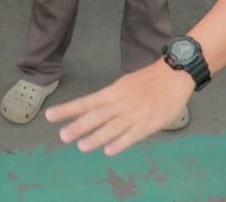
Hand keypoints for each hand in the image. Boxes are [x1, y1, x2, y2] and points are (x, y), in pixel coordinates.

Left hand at [46, 58, 195, 155]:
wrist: (175, 74)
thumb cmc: (150, 79)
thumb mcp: (126, 84)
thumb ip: (112, 99)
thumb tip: (95, 110)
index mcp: (114, 92)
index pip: (87, 102)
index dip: (68, 109)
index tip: (50, 115)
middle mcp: (121, 102)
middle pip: (97, 115)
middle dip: (79, 126)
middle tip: (63, 136)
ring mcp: (135, 113)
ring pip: (112, 127)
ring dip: (96, 137)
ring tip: (81, 146)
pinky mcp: (150, 123)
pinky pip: (133, 135)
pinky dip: (120, 143)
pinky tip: (109, 150)